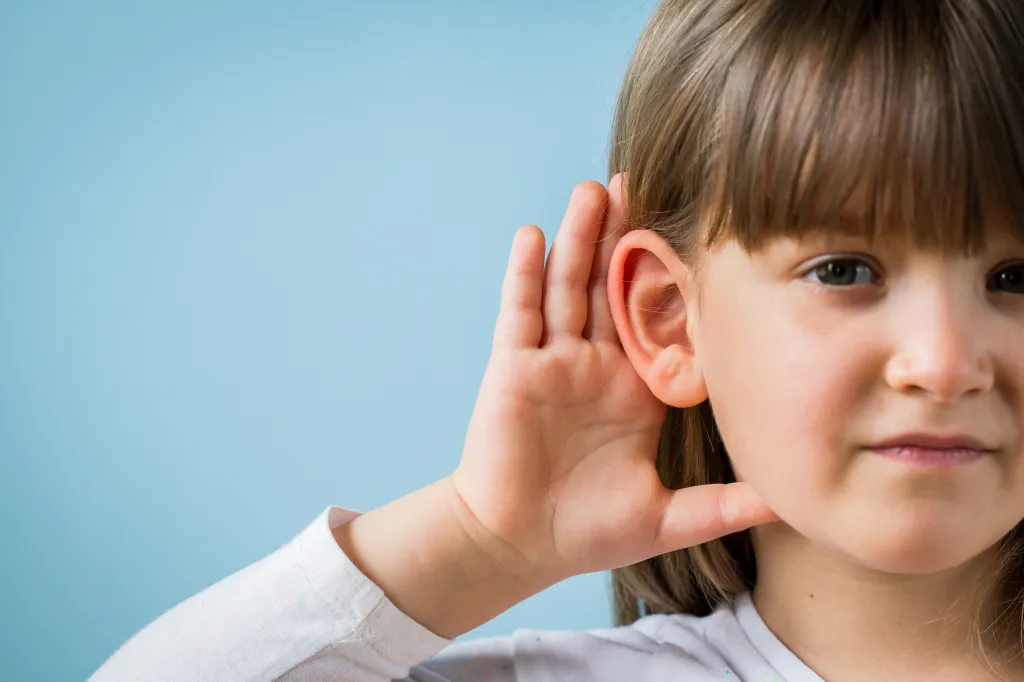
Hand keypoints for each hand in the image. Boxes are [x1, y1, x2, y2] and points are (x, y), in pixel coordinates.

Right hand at [449, 174, 777, 584]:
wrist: (518, 547)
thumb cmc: (586, 532)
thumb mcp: (670, 517)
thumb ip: (728, 504)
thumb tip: (794, 500)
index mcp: (633, 391)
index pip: (658, 320)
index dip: (675, 279)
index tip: (700, 233)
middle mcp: (593, 366)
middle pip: (610, 286)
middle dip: (623, 236)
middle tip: (641, 181)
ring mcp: (552, 362)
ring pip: (567, 286)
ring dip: (578, 238)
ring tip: (594, 188)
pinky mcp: (514, 370)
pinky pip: (519, 314)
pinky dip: (525, 274)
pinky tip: (534, 234)